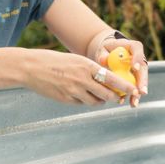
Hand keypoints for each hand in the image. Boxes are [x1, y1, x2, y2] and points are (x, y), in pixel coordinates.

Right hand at [24, 50, 138, 105]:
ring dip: (100, 100)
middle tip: (118, 97)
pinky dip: (85, 101)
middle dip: (115, 97)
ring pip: (95, 101)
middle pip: (106, 94)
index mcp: (86, 66)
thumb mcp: (75, 59)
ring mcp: (73, 91)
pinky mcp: (66, 100)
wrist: (31, 68)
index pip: (111, 78)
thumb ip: (90, 68)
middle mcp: (82, 80)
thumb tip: (105, 77)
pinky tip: (82, 95)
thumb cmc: (54, 61)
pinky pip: (82, 103)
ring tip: (99, 96)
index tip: (133, 90)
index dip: (124, 86)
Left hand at [95, 37, 148, 106]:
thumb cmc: (106, 50)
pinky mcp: (135, 78)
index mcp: (132, 46)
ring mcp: (138, 69)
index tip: (134, 68)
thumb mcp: (103, 49)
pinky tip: (129, 103)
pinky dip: (131, 95)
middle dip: (142, 81)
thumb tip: (103, 60)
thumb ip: (103, 54)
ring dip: (138, 93)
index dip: (137, 58)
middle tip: (141, 91)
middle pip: (142, 68)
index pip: (137, 49)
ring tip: (134, 102)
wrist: (109, 54)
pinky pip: (134, 87)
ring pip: (140, 81)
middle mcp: (139, 58)